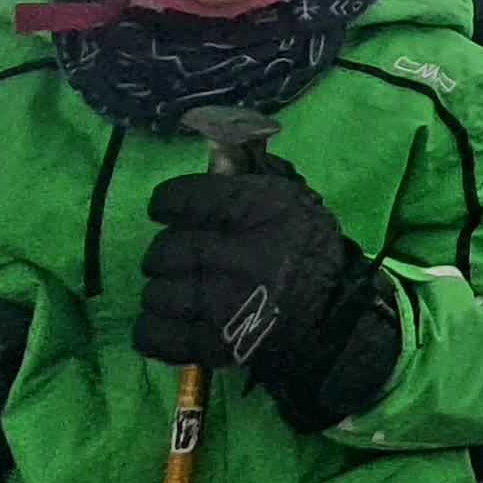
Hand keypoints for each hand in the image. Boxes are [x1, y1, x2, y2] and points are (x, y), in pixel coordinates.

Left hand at [141, 166, 399, 430]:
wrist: (332, 317)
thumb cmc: (307, 249)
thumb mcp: (289, 197)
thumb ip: (249, 169)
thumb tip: (213, 137)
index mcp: (258, 210)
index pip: (184, 199)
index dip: (167, 203)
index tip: (167, 211)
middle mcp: (238, 254)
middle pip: (167, 249)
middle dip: (164, 253)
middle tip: (177, 258)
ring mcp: (224, 304)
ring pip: (158, 293)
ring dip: (160, 292)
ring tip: (177, 292)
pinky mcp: (215, 345)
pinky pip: (157, 335)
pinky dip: (151, 328)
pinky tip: (165, 321)